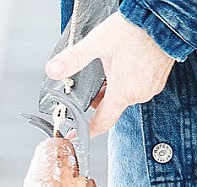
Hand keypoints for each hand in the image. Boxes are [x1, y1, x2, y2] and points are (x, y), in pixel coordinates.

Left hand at [45, 11, 174, 136]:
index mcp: (124, 92)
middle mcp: (139, 94)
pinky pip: (135, 87)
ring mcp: (150, 87)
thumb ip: (74, 58)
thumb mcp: (98, 42)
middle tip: (90, 81)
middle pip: (110, 106)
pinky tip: (121, 65)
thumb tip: (53, 70)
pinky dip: (124, 82)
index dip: (86, 131)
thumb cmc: (136, 29)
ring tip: (107, 68)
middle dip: (96, 98)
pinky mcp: (157, 79)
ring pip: (122, 95)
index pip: (102, 123)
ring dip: (111, 88)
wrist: (165, 19)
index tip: (75, 135)